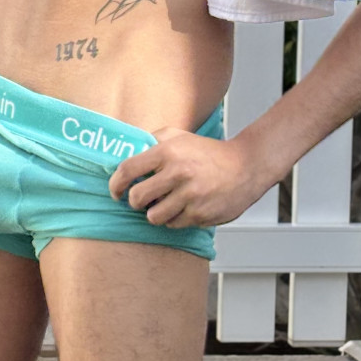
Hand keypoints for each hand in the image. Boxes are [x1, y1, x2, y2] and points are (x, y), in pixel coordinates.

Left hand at [107, 129, 266, 229]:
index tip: (116, 191)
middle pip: (137, 198)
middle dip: (135, 201)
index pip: (128, 170)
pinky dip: (174, 219)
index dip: (115, 184)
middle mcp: (177, 173)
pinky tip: (184, 207)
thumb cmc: (208, 152)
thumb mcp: (180, 136)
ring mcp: (189, 196)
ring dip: (155, 213)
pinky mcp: (199, 214)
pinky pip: (173, 224)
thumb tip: (129, 151)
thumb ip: (153, 140)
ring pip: (153, 217)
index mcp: (168, 152)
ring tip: (165, 203)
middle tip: (142, 199)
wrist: (245, 167)